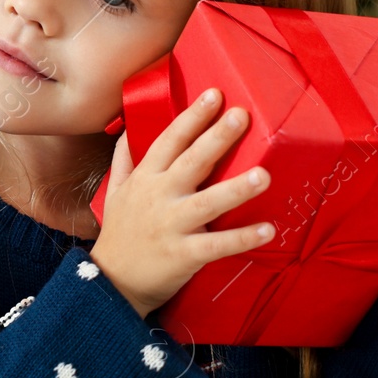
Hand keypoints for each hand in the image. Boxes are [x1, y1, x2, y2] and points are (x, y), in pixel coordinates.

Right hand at [89, 88, 276, 318]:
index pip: (169, 140)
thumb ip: (124, 159)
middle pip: (190, 162)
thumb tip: (127, 128)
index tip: (214, 94)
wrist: (110, 283)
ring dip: (236, 189)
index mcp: (145, 179)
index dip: (192, 117)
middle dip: (216, 138)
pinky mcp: (183, 255)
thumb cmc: (120, 233)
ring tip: (263, 175)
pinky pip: (217, 246)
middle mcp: (158, 197)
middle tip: (241, 115)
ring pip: (207, 203)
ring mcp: (171, 226)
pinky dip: (242, 238)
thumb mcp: (115, 192)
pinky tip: (267, 229)